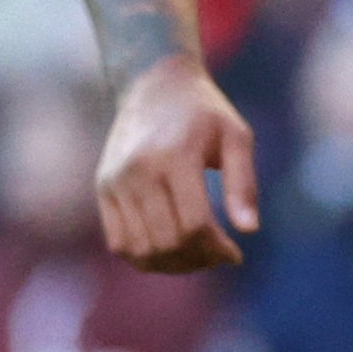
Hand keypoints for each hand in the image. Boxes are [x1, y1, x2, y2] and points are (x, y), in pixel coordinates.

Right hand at [93, 56, 257, 271]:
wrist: (153, 85)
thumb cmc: (205, 113)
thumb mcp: (236, 137)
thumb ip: (244, 183)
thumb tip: (249, 230)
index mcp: (173, 157)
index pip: (194, 224)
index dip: (217, 249)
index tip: (235, 254)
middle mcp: (137, 171)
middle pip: (167, 241)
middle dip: (198, 260)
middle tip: (219, 256)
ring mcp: (115, 182)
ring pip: (140, 249)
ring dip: (172, 265)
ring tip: (197, 257)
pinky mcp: (103, 189)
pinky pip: (118, 242)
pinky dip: (144, 257)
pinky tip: (171, 252)